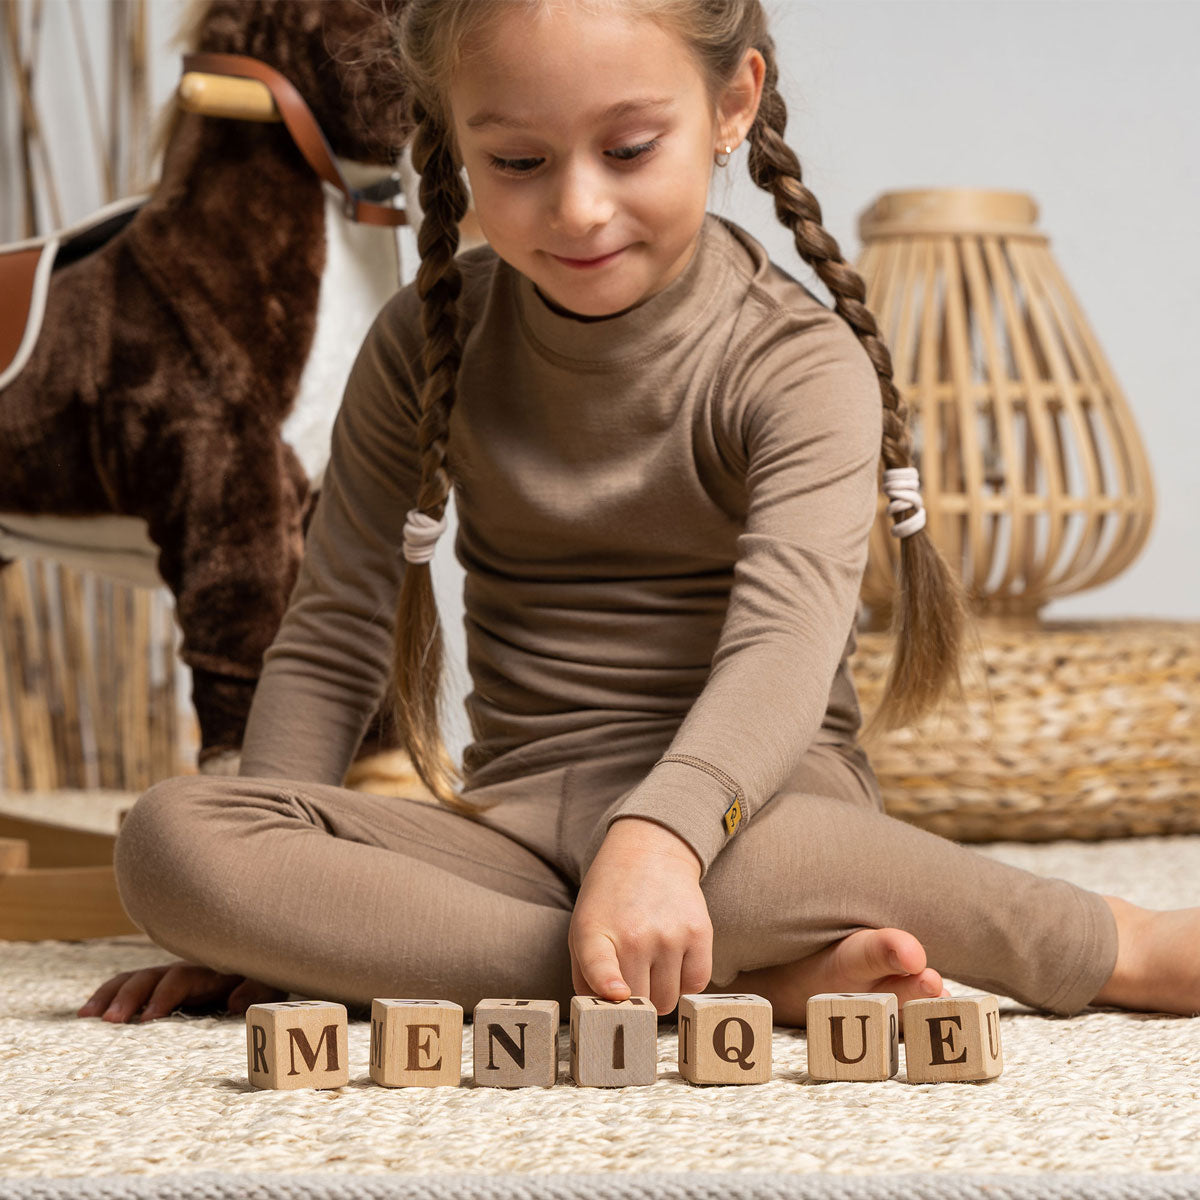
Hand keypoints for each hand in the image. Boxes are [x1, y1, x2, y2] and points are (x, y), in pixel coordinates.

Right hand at [77, 961, 286, 1022]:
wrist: (258, 963)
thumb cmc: (263, 978)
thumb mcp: (269, 983)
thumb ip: (256, 990)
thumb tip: (235, 1004)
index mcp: (209, 970)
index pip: (181, 979)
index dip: (164, 996)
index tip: (148, 1019)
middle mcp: (183, 971)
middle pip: (150, 978)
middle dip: (130, 998)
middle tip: (111, 1023)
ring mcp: (168, 977)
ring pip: (133, 979)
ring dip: (110, 996)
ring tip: (87, 1017)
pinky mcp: (158, 987)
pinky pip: (129, 986)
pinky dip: (108, 995)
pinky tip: (86, 1014)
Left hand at [569, 816, 712, 1015]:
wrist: (650, 853)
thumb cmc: (612, 900)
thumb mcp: (583, 929)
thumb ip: (587, 975)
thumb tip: (603, 1019)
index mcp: (596, 932)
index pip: (599, 966)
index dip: (608, 985)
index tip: (617, 994)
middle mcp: (635, 934)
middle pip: (638, 1004)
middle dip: (633, 999)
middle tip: (631, 975)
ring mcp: (670, 935)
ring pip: (667, 1002)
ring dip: (659, 993)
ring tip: (651, 963)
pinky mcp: (699, 933)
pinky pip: (695, 986)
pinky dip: (684, 982)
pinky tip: (673, 960)